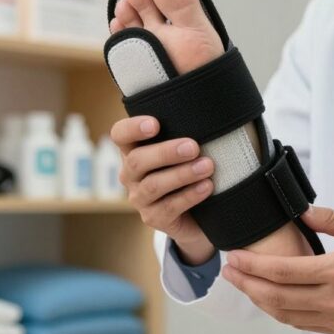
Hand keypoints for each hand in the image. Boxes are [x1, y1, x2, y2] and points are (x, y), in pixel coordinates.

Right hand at [110, 115, 215, 263]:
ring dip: (182, 174)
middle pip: (137, 160)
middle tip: (193, 147)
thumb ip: (186, 135)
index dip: (132, 128)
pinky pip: (169, 207)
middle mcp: (131, 174)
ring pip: (154, 185)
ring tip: (207, 166)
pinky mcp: (153, 218)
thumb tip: (213, 114)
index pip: (120, 135)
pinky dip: (190, 195)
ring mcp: (140, 198)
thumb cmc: (190, 171)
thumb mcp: (184, 151)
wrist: (197, 215)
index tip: (155, 124)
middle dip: (166, 152)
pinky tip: (207, 186)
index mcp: (134, 150)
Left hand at [222, 206, 333, 333]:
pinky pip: (303, 325)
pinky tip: (270, 299)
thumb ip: (331, 219)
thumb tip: (301, 212)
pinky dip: (281, 313)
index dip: (253, 266)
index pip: (284, 272)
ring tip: (243, 285)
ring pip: (286, 316)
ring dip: (260, 301)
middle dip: (247, 285)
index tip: (235, 257)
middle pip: (277, 298)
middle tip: (228, 272)